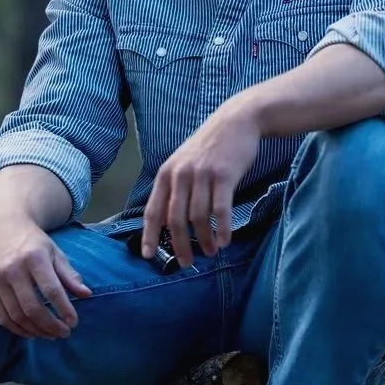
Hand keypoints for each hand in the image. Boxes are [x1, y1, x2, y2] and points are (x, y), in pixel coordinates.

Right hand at [0, 213, 91, 339]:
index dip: (63, 309)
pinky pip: (3, 317)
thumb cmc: (34, 243)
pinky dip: (18, 329)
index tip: (73, 322)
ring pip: (17, 316)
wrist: (3, 230)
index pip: (51, 290)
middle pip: (32, 307)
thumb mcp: (55, 253)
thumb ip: (69, 275)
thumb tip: (87, 295)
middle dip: (50, 325)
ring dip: (36, 330)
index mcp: (34, 257)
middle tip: (64, 333)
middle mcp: (13, 269)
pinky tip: (33, 332)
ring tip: (51, 335)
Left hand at [142, 101, 261, 263]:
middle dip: (180, 245)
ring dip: (204, 240)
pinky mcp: (224, 175)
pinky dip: (223, 229)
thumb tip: (167, 221)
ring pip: (198, 217)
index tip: (148, 255)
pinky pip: (221, 210)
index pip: (153, 210)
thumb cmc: (210, 147)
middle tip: (186, 263)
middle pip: (175, 219)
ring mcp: (202, 174)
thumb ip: (174, 187)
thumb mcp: (183, 162)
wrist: (237, 121)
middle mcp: (181, 174)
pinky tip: (226, 241)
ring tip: (211, 252)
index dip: (149, 235)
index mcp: (166, 173)